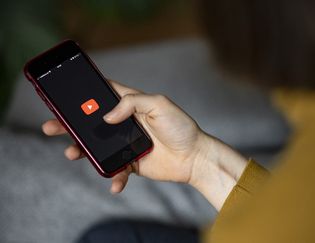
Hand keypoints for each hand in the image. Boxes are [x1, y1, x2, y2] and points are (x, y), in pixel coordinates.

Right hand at [42, 80, 247, 209]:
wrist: (194, 157)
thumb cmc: (181, 127)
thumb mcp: (160, 104)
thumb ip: (132, 103)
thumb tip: (107, 117)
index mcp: (131, 105)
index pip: (104, 94)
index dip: (85, 94)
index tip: (65, 95)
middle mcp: (125, 123)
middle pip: (92, 122)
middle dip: (70, 124)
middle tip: (52, 126)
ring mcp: (126, 144)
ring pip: (97, 147)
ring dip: (81, 151)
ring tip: (71, 153)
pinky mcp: (131, 163)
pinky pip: (115, 170)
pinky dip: (113, 177)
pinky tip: (115, 182)